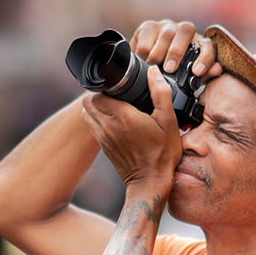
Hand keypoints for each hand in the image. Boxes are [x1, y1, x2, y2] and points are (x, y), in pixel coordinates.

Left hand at [82, 67, 179, 193]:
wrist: (150, 182)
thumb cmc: (162, 153)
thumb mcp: (169, 120)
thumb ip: (160, 93)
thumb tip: (152, 71)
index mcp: (122, 116)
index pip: (98, 93)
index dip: (107, 86)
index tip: (120, 86)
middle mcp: (107, 126)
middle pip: (88, 101)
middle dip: (100, 94)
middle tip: (116, 94)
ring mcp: (102, 138)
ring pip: (87, 113)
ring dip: (96, 107)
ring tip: (114, 105)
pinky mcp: (103, 146)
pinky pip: (92, 126)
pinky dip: (98, 119)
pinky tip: (115, 120)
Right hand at [130, 20, 223, 78]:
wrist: (149, 64)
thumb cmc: (173, 71)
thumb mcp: (188, 76)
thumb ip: (204, 75)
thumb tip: (217, 70)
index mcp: (198, 43)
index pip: (208, 45)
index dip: (205, 57)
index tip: (196, 72)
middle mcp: (183, 31)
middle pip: (187, 30)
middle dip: (178, 51)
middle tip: (169, 69)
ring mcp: (166, 26)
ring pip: (166, 33)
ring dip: (159, 52)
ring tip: (153, 67)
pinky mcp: (148, 27)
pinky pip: (146, 35)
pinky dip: (144, 50)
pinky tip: (142, 60)